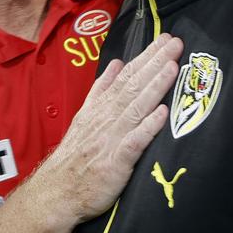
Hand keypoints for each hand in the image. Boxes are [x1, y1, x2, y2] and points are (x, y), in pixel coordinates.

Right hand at [40, 34, 181, 221]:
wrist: (57, 193)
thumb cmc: (75, 156)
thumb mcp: (84, 116)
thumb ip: (101, 90)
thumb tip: (117, 63)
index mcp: (100, 107)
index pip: (126, 76)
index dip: (146, 57)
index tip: (165, 40)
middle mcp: (106, 118)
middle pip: (133, 85)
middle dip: (156, 62)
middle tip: (176, 42)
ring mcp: (111, 139)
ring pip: (136, 107)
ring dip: (156, 86)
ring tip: (173, 67)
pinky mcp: (115, 162)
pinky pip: (134, 142)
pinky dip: (148, 126)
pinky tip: (163, 113)